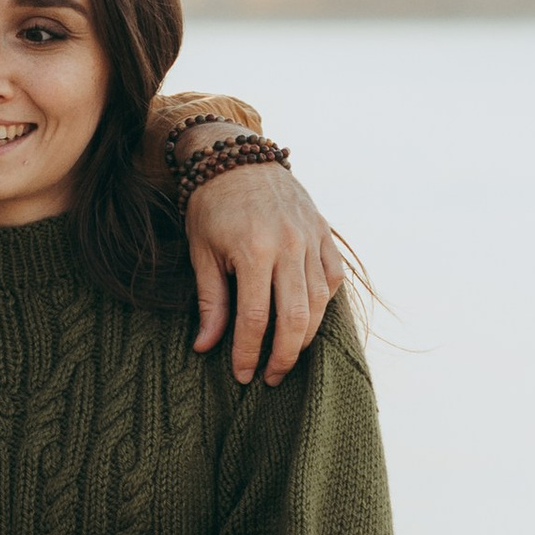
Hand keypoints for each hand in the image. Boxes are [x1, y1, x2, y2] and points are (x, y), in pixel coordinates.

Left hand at [177, 147, 346, 382]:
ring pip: (319, 302)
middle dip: (283, 356)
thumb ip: (209, 301)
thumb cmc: (211, 205)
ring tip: (288, 356)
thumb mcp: (202, 252)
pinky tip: (309, 319)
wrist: (237, 156)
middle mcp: (288, 246)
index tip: (243, 375)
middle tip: (270, 378)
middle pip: (295, 318)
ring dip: (306, 336)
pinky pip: (333, 277)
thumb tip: (205, 347)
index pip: (256, 319)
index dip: (250, 353)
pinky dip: (324, 303)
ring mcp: (310, 238)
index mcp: (253, 251)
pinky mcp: (323, 232)